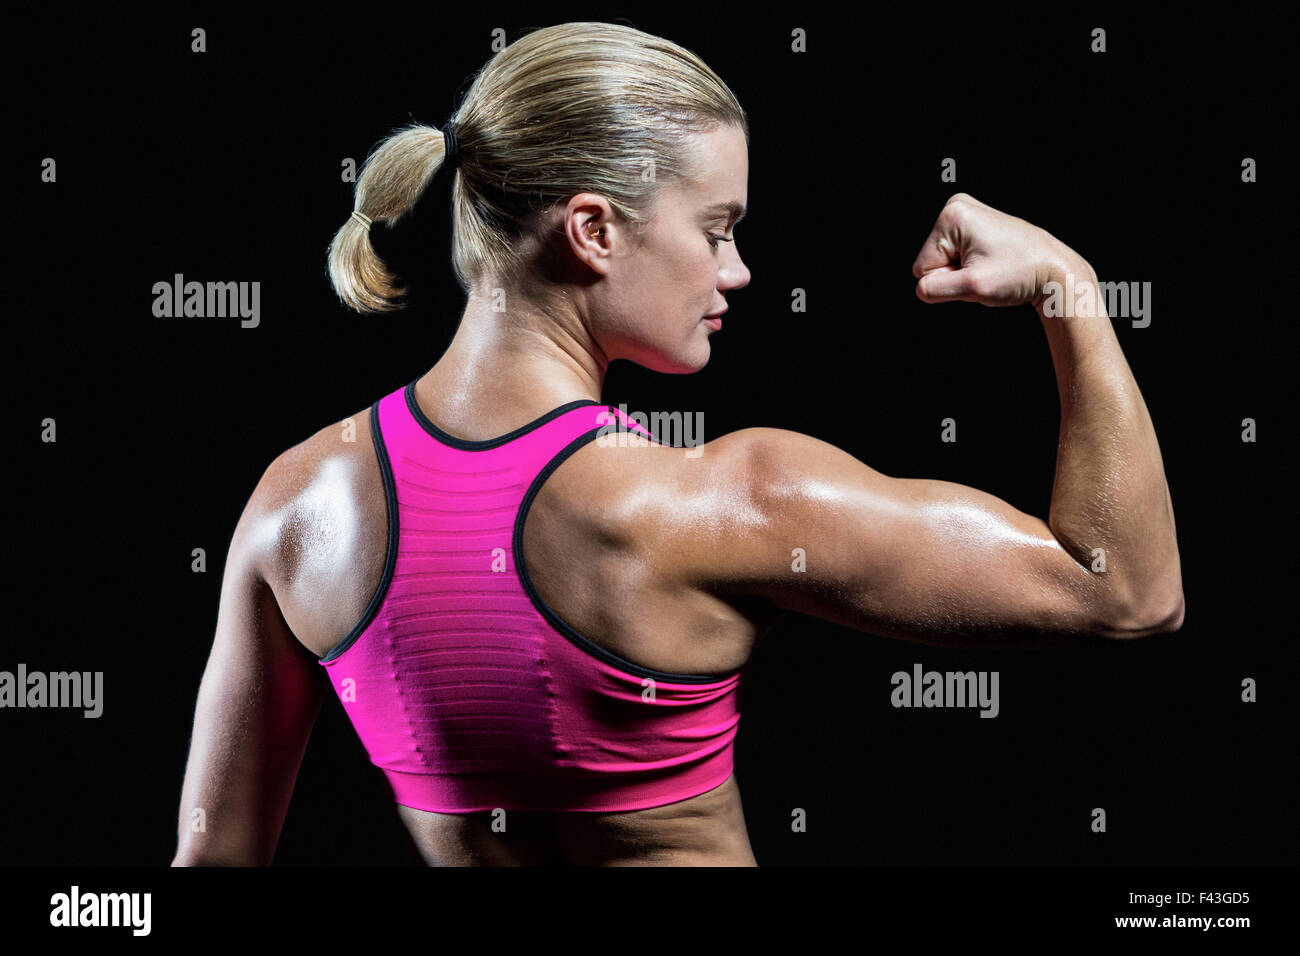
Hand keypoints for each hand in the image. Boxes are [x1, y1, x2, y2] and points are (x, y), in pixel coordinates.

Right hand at [912, 193, 1088, 307]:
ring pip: (944, 260)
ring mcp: (967, 213)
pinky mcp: (975, 223)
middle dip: (957, 275)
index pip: (922, 267)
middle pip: (932, 261)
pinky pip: (956, 255)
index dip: (949, 279)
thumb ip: (935, 289)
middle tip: (987, 272)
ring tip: (992, 267)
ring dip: (965, 272)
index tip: (978, 273)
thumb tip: (921, 289)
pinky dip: (972, 266)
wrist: (1054, 270)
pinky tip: (993, 263)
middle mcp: (957, 207)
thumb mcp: (972, 287)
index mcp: (952, 215)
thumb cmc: (1020, 274)